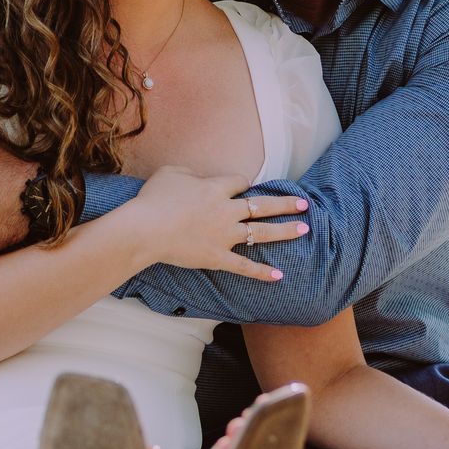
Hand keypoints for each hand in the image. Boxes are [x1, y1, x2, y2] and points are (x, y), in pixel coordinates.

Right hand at [130, 168, 309, 281]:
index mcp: (216, 188)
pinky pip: (244, 266)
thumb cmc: (153, 200)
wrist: (144, 229)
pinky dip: (262, 272)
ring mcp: (225, 235)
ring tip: (304, 229)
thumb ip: (189, 173)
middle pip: (262, 205)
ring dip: (285, 230)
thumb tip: (196, 178)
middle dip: (285, 203)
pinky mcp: (218, 257)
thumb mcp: (170, 173)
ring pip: (262, 232)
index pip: (240, 182)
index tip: (244, 187)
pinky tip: (279, 275)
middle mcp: (226, 210)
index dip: (243, 184)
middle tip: (304, 204)